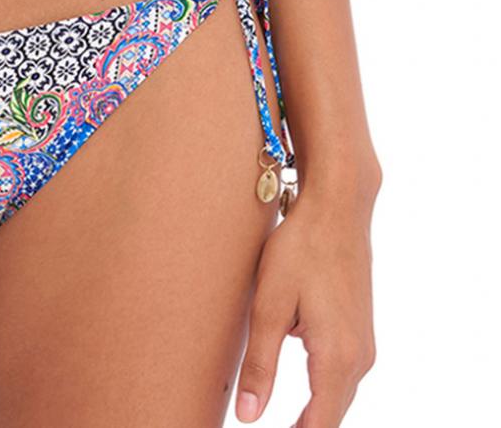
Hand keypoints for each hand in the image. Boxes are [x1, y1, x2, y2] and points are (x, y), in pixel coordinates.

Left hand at [234, 176, 380, 426]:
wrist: (338, 208)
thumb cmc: (300, 249)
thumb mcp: (269, 305)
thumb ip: (260, 365)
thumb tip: (248, 417)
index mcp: (336, 358)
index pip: (319, 426)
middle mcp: (359, 359)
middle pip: (332, 416)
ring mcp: (364, 345)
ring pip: (338, 397)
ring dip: (315, 416)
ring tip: (285, 424)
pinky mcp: (361, 332)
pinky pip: (343, 377)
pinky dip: (323, 393)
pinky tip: (302, 396)